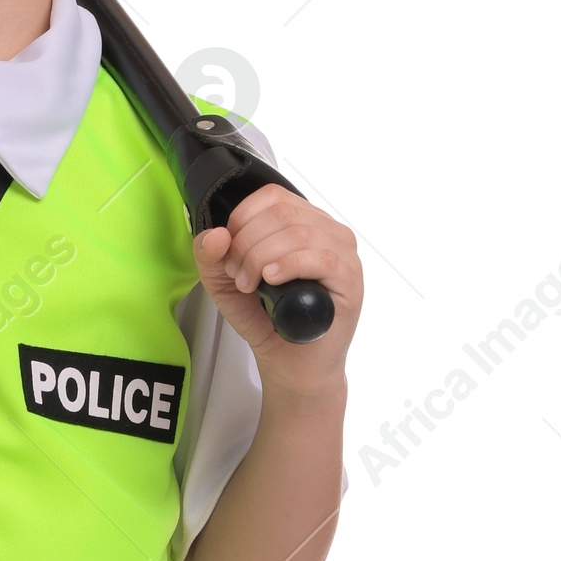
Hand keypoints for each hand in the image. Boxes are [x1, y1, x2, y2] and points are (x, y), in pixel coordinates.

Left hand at [193, 184, 361, 388]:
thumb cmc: (268, 321)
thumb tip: (215, 235)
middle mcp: (326, 231)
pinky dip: (290, 265)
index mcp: (301, 222)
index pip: (272, 196)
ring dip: (263, 257)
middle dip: (247, 243)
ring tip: (251, 285)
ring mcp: (342, 253)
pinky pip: (322, 257)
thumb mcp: (226, 284)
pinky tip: (272, 280)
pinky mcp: (350, 279)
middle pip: (281, 212)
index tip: (228, 254)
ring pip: (299, 232)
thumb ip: (210, 258)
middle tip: (238, 276)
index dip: (242, 220)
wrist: (290, 364)